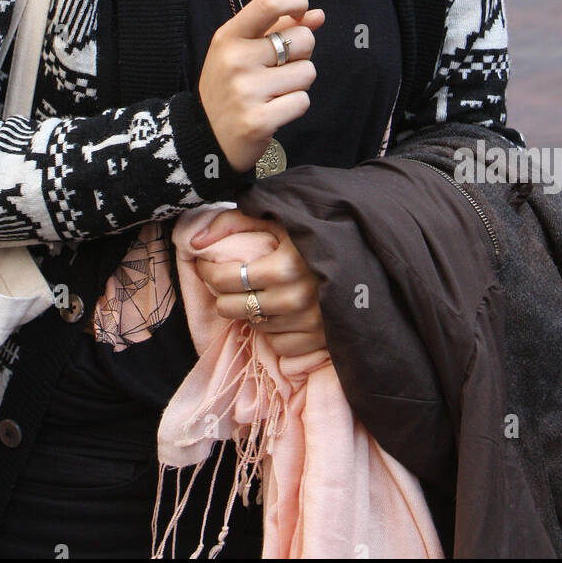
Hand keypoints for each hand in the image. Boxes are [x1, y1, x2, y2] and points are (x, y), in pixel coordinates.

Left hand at [191, 208, 326, 360]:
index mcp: (283, 266)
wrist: (366, 253)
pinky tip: (281, 311)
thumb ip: (232, 222)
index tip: (207, 265)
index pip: (225, 279)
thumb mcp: (276, 218)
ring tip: (260, 291)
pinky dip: (275, 330)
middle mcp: (295, 299)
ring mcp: (309, 323)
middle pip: (233, 308)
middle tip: (229, 281)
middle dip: (224, 293)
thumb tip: (195, 243)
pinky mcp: (320, 340)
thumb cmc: (314, 232)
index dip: (208, 271)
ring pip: (254, 325)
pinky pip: (279, 344)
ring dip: (251, 310)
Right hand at [198, 0, 324, 174]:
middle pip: (303, 38)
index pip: (268, 3)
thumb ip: (280, 28)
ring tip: (273, 92)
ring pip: (307, 72)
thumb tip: (317, 15)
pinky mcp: (259, 121)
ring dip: (298, 84)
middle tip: (278, 70)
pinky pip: (302, 101)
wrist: (206, 138)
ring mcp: (246, 91)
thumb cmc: (229, 88)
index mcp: (229, 37)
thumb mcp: (242, 51)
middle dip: (301, 54)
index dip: (295, 1)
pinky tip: (273, 111)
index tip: (302, 10)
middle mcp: (235, 60)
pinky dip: (294, 107)